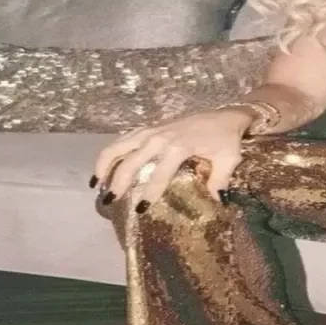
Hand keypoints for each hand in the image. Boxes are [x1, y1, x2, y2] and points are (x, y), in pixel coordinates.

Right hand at [92, 108, 254, 208]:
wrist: (225, 115)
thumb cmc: (226, 139)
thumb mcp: (229, 159)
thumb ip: (220, 180)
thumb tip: (217, 201)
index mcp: (179, 146)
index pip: (159, 174)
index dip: (150, 193)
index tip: (141, 209)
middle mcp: (159, 138)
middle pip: (131, 161)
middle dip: (118, 182)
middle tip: (110, 201)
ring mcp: (151, 131)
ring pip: (119, 146)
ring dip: (104, 165)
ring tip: (97, 186)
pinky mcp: (147, 128)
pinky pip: (122, 140)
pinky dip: (109, 153)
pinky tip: (101, 169)